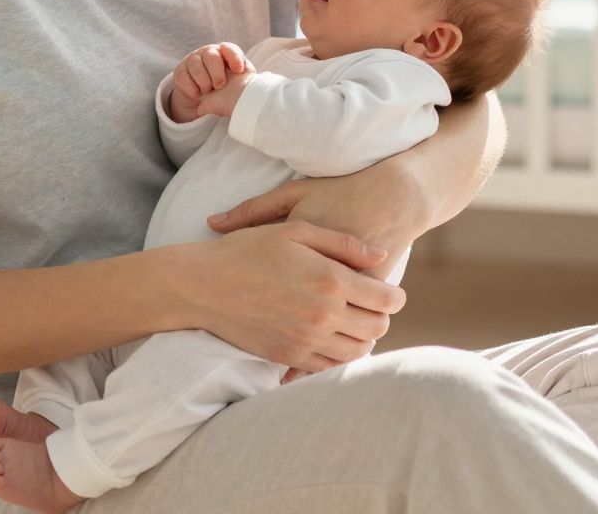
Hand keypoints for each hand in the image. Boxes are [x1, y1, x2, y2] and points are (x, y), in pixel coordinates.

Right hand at [168, 43, 251, 121]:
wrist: (204, 95)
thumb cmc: (226, 84)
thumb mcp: (238, 80)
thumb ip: (245, 76)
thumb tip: (251, 79)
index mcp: (224, 52)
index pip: (229, 49)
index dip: (234, 57)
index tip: (239, 71)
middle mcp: (208, 52)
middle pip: (211, 56)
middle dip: (216, 72)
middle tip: (220, 85)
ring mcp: (192, 60)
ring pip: (196, 66)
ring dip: (203, 82)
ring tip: (207, 91)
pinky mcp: (180, 71)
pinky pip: (183, 77)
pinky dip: (191, 89)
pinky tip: (197, 94)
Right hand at [207, 157, 431, 381]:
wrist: (202, 285)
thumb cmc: (249, 249)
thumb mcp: (297, 231)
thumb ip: (343, 244)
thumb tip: (379, 256)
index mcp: (330, 281)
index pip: (386, 300)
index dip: (395, 297)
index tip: (390, 292)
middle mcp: (322, 315)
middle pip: (377, 328)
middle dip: (381, 317)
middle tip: (371, 306)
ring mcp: (305, 340)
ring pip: (357, 351)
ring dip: (362, 338)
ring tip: (352, 322)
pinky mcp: (287, 356)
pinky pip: (328, 366)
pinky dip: (337, 356)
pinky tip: (331, 338)